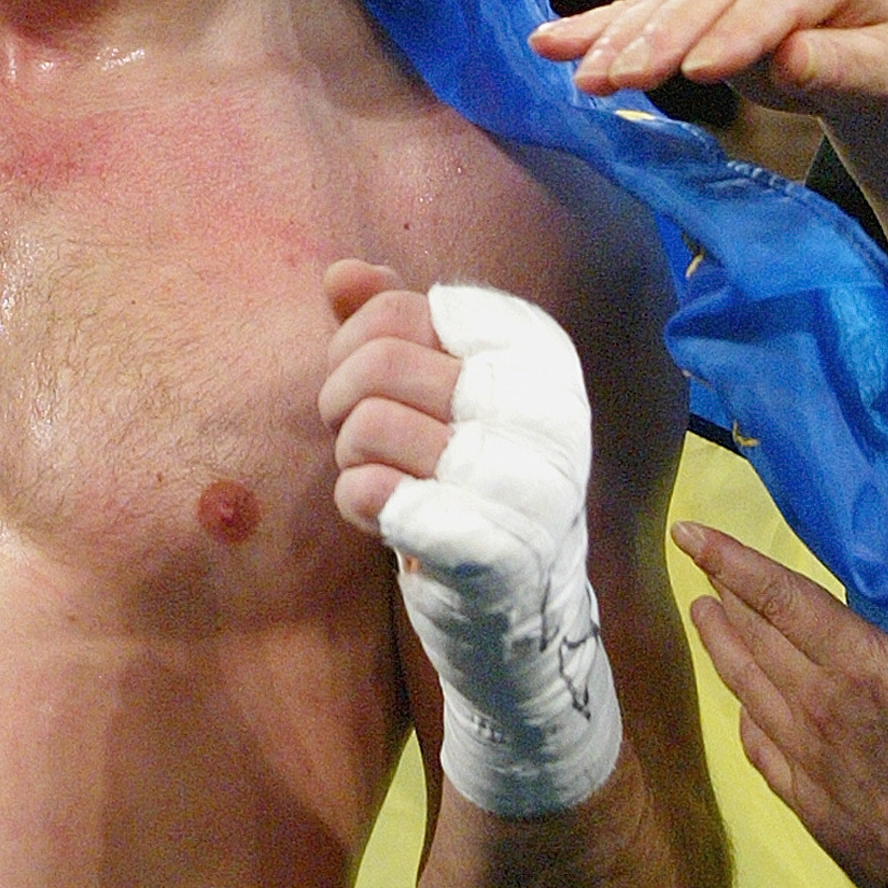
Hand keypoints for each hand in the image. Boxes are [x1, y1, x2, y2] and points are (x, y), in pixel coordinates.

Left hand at [321, 262, 619, 819]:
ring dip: (350, 454)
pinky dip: (357, 502)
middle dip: (341, 396)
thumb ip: (394, 324)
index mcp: (541, 355)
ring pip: (369, 424)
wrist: (519, 614)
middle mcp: (546, 409)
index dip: (360, 341)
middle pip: (381, 361)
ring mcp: (524, 482)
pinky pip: (370, 493)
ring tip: (380, 476)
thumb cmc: (469, 483)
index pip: (407, 308)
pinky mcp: (488, 550)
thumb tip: (343, 273)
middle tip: (357, 432)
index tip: (377, 382)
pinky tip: (386, 518)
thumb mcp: (440, 392)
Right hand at [531, 0, 887, 267]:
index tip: (699, 74)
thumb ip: (842, 65)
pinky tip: (550, 43)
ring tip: (575, 71)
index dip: (739, 33)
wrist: (884, 44)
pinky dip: (601, 28)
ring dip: (619, 37)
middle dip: (661, 37)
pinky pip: (647, 10)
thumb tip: (788, 60)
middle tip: (616, 77)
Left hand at [678, 520, 887, 887]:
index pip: (780, 599)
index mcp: (854, 666)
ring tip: (702, 614)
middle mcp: (813, 703)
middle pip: (754, 637)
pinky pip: (758, 745)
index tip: (689, 532)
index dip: (732, 560)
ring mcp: (802, 753)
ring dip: (721, 645)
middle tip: (701, 567)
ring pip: (745, 686)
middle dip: (725, 595)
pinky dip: (743, 715)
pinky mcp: (803, 797)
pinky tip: (738, 707)